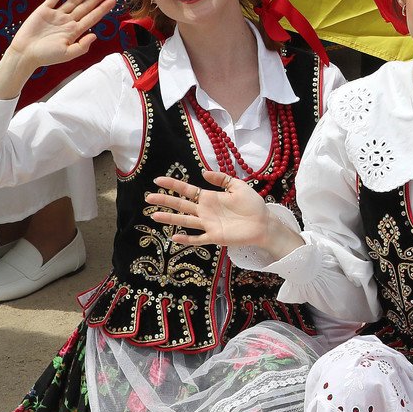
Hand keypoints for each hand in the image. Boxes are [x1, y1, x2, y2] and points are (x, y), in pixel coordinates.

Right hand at [0, 0, 116, 99]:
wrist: (25, 53)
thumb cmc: (46, 56)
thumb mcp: (67, 54)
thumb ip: (82, 46)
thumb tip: (95, 35)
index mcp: (75, 31)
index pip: (92, 18)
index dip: (102, 9)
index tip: (113, 1)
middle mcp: (68, 21)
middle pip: (86, 7)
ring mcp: (56, 15)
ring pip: (73, 1)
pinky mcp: (44, 10)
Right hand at [146, 169, 275, 247]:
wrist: (264, 223)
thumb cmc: (252, 205)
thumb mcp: (238, 186)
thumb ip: (222, 179)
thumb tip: (203, 172)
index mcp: (210, 198)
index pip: (187, 190)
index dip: (173, 185)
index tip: (158, 180)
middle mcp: (205, 211)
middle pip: (181, 205)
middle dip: (165, 201)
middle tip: (148, 198)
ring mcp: (208, 224)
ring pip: (185, 220)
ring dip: (170, 219)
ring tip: (154, 215)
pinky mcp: (215, 237)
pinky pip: (198, 238)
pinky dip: (187, 239)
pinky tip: (174, 237)